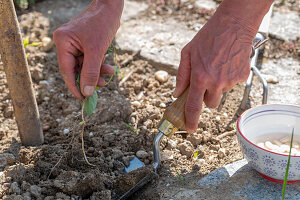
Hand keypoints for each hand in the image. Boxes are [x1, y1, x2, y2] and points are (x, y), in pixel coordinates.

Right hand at [53, 0, 123, 99]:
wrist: (111, 7)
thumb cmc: (102, 24)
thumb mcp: (97, 51)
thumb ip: (91, 72)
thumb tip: (87, 92)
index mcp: (63, 42)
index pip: (66, 71)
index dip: (75, 86)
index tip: (83, 99)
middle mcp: (65, 43)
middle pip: (75, 69)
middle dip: (90, 77)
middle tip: (101, 86)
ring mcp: (74, 43)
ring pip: (84, 66)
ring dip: (97, 71)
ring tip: (109, 72)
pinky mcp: (83, 44)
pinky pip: (89, 59)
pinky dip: (98, 64)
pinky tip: (108, 66)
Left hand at [173, 7, 258, 132]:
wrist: (234, 24)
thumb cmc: (208, 36)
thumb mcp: (187, 53)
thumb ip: (181, 76)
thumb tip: (177, 93)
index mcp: (200, 77)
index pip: (194, 107)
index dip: (191, 120)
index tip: (190, 129)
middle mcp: (216, 82)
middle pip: (210, 104)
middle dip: (205, 97)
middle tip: (204, 82)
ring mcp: (231, 81)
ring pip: (221, 93)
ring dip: (217, 86)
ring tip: (217, 66)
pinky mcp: (242, 77)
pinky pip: (232, 84)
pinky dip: (228, 78)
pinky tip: (226, 64)